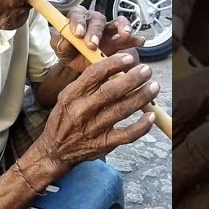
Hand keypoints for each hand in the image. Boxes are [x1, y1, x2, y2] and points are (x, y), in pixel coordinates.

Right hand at [37, 53, 158, 169]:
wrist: (55, 150)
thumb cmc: (64, 118)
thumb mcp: (67, 96)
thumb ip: (87, 83)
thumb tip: (114, 67)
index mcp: (72, 95)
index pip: (94, 74)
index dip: (114, 64)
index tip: (129, 57)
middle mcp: (82, 111)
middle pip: (111, 91)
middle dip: (132, 79)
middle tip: (146, 70)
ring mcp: (93, 129)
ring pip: (122, 110)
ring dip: (141, 97)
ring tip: (154, 87)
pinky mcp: (104, 144)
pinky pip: (127, 135)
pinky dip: (142, 126)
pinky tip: (151, 115)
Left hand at [51, 6, 143, 73]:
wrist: (82, 65)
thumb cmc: (71, 52)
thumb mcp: (61, 50)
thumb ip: (59, 43)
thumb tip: (64, 41)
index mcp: (78, 19)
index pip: (77, 14)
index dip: (78, 22)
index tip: (78, 34)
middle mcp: (94, 21)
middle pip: (98, 19)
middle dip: (95, 31)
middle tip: (92, 45)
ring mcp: (109, 29)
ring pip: (118, 22)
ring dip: (122, 27)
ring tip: (125, 35)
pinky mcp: (120, 39)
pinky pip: (129, 35)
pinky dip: (135, 38)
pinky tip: (139, 42)